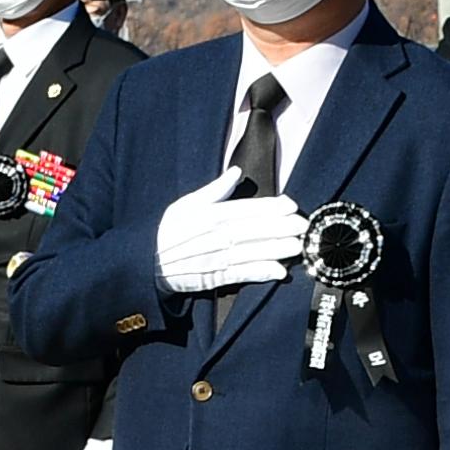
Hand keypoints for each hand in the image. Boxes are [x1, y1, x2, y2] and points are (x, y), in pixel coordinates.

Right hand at [156, 185, 307, 295]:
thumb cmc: (167, 231)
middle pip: (255, 230)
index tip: (291, 205)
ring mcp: (217, 257)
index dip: (271, 207)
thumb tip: (236, 172)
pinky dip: (261, 273)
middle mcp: (217, 235)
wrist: (146, 262)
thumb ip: (215, 189)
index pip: (248, 208)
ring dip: (277, 249)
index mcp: (212, 214)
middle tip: (303, 225)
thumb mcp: (187, 203)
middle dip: (282, 227)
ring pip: (253, 251)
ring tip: (298, 246)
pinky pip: (242, 274)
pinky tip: (279, 271)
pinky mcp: (215, 277)